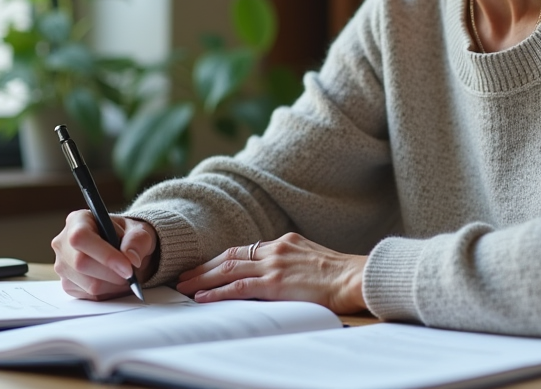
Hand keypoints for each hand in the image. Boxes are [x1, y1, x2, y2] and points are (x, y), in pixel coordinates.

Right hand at [52, 210, 158, 299]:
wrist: (125, 251)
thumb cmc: (129, 237)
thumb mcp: (140, 231)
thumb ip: (138, 241)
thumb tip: (130, 258)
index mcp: (78, 221)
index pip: (81, 237)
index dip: (105, 254)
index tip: (128, 267)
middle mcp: (63, 243)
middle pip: (81, 264)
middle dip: (113, 273)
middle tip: (132, 274)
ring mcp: (62, 266)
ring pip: (88, 284)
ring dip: (114, 285)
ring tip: (125, 276)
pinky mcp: (68, 285)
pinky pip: (89, 296)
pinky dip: (108, 293)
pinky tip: (115, 282)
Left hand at [177, 232, 367, 313]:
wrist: (356, 278)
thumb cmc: (343, 274)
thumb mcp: (315, 259)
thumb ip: (294, 262)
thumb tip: (284, 275)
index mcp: (286, 242)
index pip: (246, 249)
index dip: (222, 259)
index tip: (207, 266)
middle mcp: (276, 249)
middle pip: (230, 255)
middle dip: (205, 266)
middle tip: (184, 275)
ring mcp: (274, 264)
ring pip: (228, 269)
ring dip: (203, 278)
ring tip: (184, 286)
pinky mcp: (275, 283)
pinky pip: (239, 286)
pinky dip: (217, 292)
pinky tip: (202, 297)